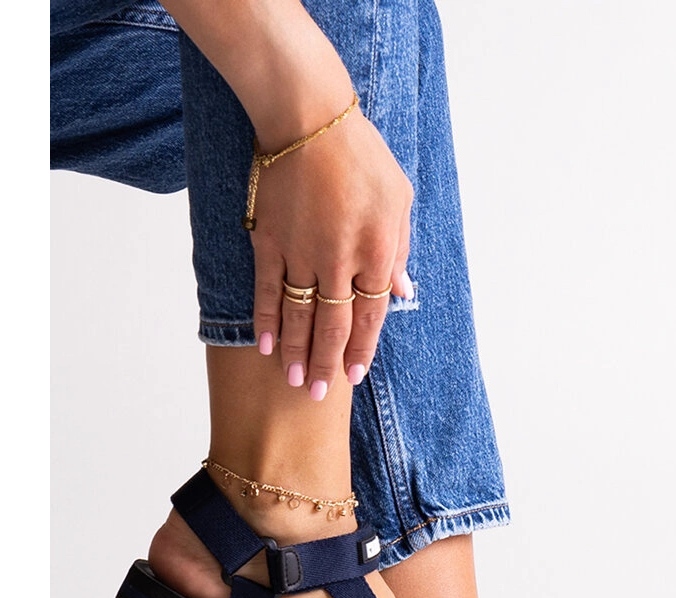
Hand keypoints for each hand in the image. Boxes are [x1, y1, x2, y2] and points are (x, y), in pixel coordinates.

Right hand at [250, 104, 412, 396]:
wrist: (309, 118)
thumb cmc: (362, 155)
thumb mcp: (399, 199)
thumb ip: (400, 249)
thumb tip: (401, 292)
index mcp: (376, 252)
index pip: (371, 316)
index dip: (362, 350)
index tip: (354, 375)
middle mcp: (340, 260)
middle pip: (334, 326)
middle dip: (327, 364)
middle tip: (319, 394)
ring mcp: (301, 253)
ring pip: (300, 316)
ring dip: (297, 353)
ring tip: (295, 381)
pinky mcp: (269, 241)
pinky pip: (268, 290)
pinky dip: (267, 321)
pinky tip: (266, 346)